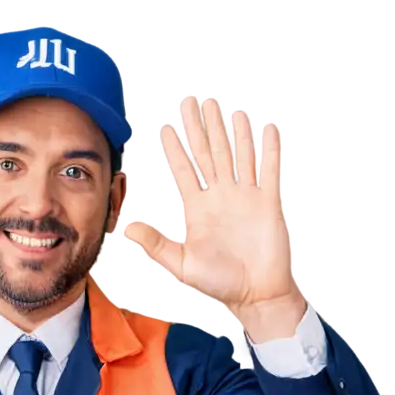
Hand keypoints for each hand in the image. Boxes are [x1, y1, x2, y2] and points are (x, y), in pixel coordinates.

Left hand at [121, 95, 301, 323]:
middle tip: (195, 101)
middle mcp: (221, 197)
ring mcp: (245, 197)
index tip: (167, 124)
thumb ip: (156, 243)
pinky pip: (268, 169)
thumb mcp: (181, 264)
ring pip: (237, 155)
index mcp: (198, 209)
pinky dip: (267, 149)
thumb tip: (126, 226)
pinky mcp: (269, 202)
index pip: (184, 170)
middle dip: (202, 128)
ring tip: (224, 107)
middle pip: (209, 154)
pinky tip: (264, 127)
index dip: (176, 148)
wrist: (255, 294)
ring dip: (231, 132)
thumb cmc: (218, 283)